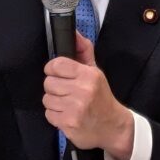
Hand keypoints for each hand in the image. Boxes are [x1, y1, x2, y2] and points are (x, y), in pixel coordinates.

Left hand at [43, 32, 133, 159]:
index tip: (57, 73)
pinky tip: (67, 114)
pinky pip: (49, 114)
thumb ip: (84, 51)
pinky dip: (55, 115)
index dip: (52, 68)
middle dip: (54, 87)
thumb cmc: (101, 97)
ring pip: (47, 99)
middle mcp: (82, 91)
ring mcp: (75, 108)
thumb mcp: (95, 71)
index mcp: (89, 75)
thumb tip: (74, 33)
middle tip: (65, 90)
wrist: (113, 126)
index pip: (57, 64)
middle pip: (48, 82)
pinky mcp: (68, 123)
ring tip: (67, 103)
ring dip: (54, 101)